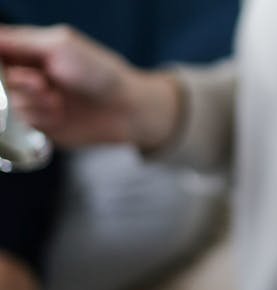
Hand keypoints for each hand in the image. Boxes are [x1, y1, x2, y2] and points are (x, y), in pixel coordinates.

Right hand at [0, 25, 179, 149]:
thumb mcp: (59, 46)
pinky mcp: (40, 123)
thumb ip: (19, 41)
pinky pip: (20, 122)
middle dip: (16, 81)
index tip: (10, 67)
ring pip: (6, 101)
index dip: (0, 60)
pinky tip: (60, 113)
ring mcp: (33, 99)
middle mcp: (27, 73)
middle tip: (42, 82)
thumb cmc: (99, 72)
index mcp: (30, 49)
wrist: (126, 109)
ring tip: (58, 99)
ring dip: (32, 101)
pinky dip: (39, 117)